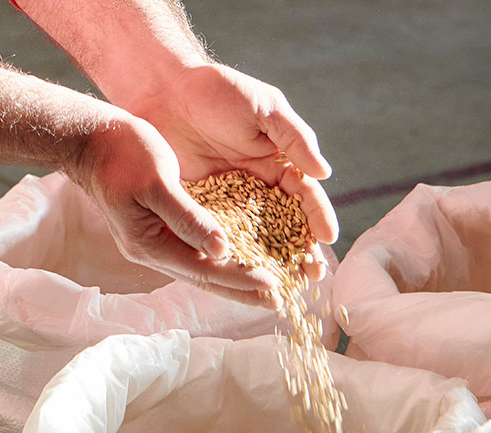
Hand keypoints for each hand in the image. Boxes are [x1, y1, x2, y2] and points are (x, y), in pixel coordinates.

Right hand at [70, 113, 282, 307]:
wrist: (92, 141)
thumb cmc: (122, 153)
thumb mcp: (157, 181)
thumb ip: (187, 218)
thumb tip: (221, 250)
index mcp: (149, 243)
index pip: (202, 270)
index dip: (239, 278)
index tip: (273, 284)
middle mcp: (151, 250)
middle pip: (203, 278)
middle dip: (241, 290)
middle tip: (278, 301)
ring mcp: (153, 242)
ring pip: (199, 268)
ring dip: (232, 279)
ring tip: (264, 289)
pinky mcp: (158, 229)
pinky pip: (193, 251)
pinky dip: (218, 258)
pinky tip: (237, 259)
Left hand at [126, 63, 338, 280]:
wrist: (163, 90)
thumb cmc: (217, 91)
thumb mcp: (263, 107)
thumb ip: (294, 138)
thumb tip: (324, 172)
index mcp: (277, 162)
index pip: (305, 195)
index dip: (318, 216)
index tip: (327, 237)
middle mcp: (255, 186)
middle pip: (284, 225)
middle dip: (300, 250)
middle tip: (311, 274)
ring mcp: (227, 200)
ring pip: (252, 238)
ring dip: (267, 261)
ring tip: (280, 285)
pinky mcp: (198, 208)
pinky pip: (216, 236)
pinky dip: (227, 256)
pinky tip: (235, 275)